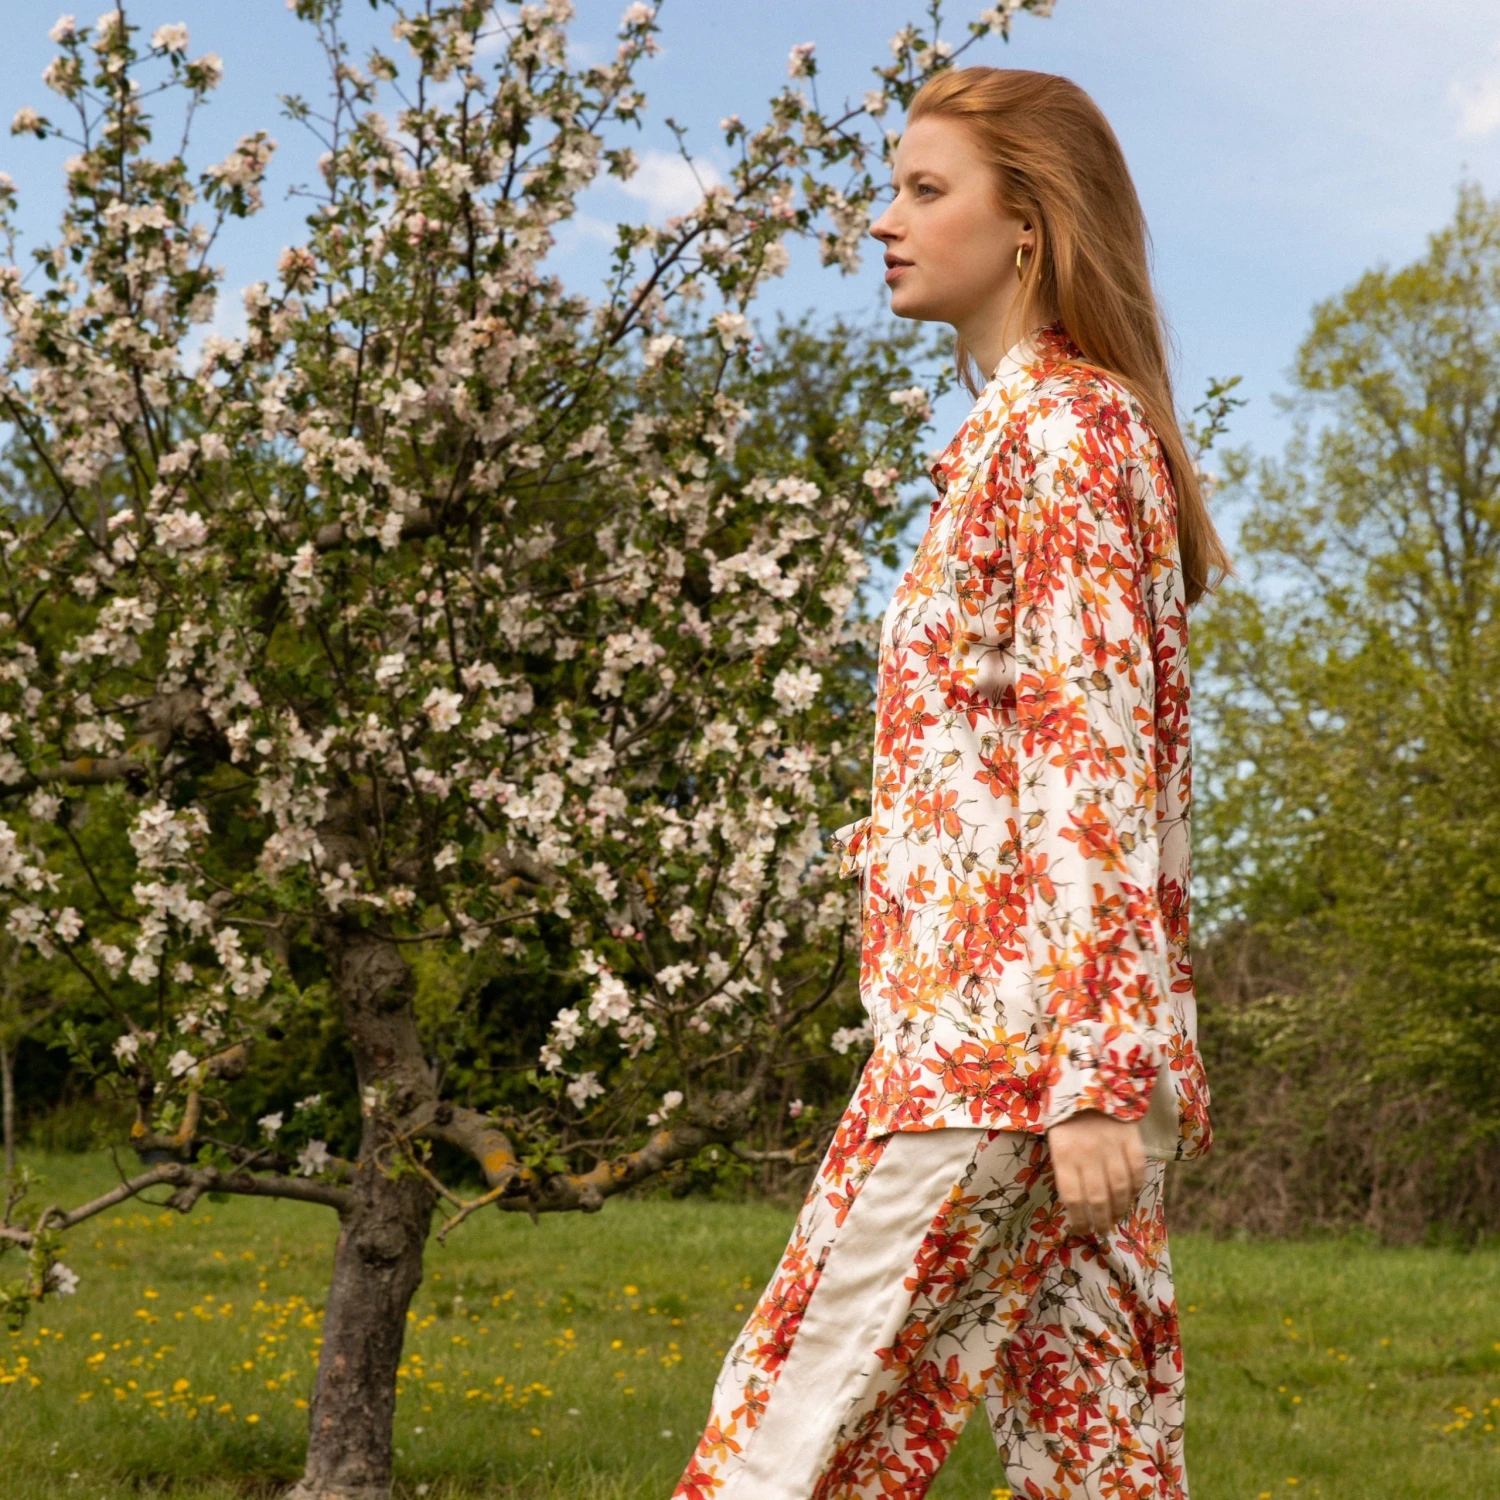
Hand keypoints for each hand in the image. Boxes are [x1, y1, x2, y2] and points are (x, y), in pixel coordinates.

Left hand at [1046, 1109, 1146, 1236]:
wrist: (1089, 1078)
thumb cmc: (1067, 1113)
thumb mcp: (1055, 1138)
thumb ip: (1064, 1167)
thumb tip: (1075, 1203)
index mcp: (1063, 1153)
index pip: (1072, 1198)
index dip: (1078, 1220)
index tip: (1080, 1230)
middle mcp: (1088, 1152)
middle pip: (1097, 1198)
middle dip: (1100, 1221)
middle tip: (1101, 1231)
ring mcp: (1111, 1145)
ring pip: (1119, 1189)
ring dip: (1119, 1209)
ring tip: (1116, 1218)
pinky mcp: (1131, 1138)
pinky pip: (1137, 1170)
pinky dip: (1135, 1187)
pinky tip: (1130, 1196)